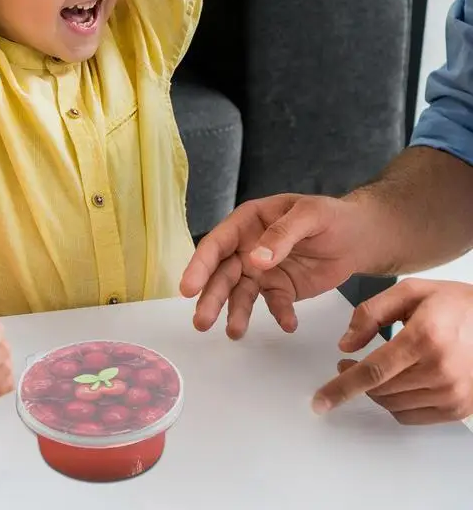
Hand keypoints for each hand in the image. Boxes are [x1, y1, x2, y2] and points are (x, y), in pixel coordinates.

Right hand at [180, 194, 363, 337]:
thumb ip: (282, 235)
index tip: (188, 288)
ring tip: (235, 333)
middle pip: (222, 274)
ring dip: (236, 313)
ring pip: (240, 294)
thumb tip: (256, 259)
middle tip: (202, 322)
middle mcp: (247, 247)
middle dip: (210, 297)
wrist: (359, 236)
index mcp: (247, 222)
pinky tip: (288, 324)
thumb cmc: (330, 216)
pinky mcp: (280, 289)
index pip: (217, 244)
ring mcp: (261, 270)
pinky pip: (274, 304)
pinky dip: (279, 315)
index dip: (199, 265)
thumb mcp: (309, 215)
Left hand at [313, 279, 472, 424]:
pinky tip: (395, 383)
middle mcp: (440, 370)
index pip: (374, 371)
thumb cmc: (454, 304)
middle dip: (353, 381)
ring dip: (374, 392)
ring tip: (375, 369)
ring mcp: (453, 393)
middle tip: (346, 363)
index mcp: (425, 337)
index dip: (342, 387)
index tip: (321, 399)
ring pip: (393, 406)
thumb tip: (345, 344)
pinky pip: (412, 416)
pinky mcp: (459, 408)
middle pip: (381, 390)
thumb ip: (370, 313)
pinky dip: (395, 404)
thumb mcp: (409, 291)